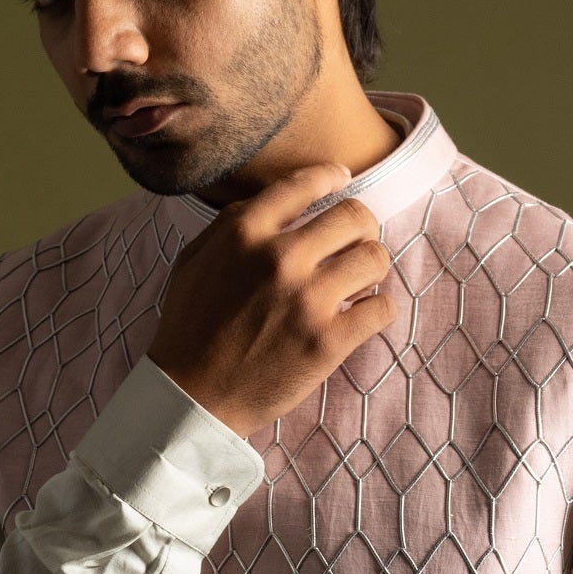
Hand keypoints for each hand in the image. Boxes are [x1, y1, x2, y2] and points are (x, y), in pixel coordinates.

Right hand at [146, 161, 396, 436]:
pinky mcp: (329, 340)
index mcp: (244, 232)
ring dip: (371, 268)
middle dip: (360, 227)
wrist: (191, 397)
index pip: (304, 184)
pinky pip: (382, 308)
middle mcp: (279, 258)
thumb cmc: (190, 328)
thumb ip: (232, 223)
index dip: (331, 177)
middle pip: (355, 216)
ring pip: (375, 258)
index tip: (341, 179)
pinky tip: (360, 314)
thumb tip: (279, 198)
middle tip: (354, 243)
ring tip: (358, 281)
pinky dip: (377, 309)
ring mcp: (307, 300)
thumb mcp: (194, 259)